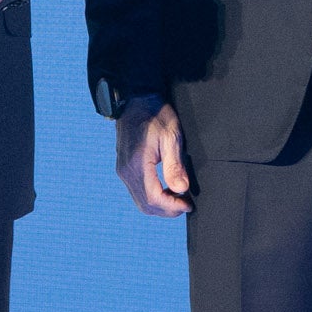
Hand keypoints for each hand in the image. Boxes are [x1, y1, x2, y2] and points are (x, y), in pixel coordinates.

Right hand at [115, 96, 190, 216]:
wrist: (136, 100)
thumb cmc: (156, 115)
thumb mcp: (171, 136)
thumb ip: (175, 165)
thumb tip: (181, 189)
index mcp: (137, 164)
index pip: (154, 198)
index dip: (172, 206)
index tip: (188, 205)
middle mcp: (126, 171)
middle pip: (146, 205)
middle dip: (167, 210)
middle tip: (186, 205)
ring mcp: (123, 170)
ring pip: (140, 201)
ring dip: (160, 206)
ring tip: (178, 199)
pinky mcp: (124, 168)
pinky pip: (137, 192)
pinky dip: (152, 198)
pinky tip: (166, 191)